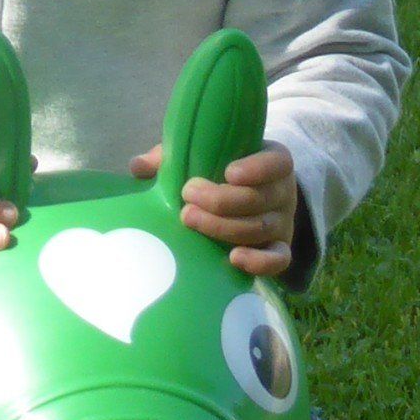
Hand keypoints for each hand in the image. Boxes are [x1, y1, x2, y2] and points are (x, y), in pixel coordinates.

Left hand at [132, 140, 296, 276]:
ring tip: (189, 219)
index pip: (276, 163)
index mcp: (272, 162)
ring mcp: (282, 222)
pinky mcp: (278, 248)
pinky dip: (259, 262)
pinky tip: (233, 258)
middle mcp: (282, 192)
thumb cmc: (217, 172)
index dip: (257, 169)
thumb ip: (171, 158)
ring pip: (261, 228)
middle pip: (260, 199)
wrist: (245, 201)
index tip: (228, 173)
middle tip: (187, 197)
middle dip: (222, 201)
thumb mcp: (199, 157)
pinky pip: (279, 260)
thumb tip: (137, 167)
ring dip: (224, 227)